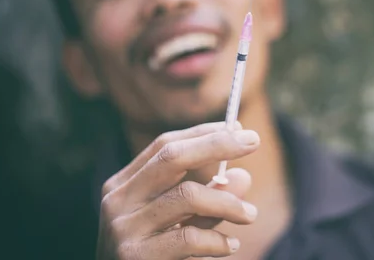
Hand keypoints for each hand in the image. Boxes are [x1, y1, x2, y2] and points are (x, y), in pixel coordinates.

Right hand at [95, 122, 259, 258]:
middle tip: (254, 141)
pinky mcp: (135, 256)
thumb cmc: (155, 255)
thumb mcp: (182, 221)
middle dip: (217, 144)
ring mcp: (123, 228)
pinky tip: (230, 246)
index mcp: (124, 184)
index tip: (238, 127)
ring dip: (228, 202)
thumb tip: (243, 176)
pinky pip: (188, 238)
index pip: (165, 145)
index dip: (204, 133)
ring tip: (250, 215)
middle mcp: (119, 200)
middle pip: (172, 156)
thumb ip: (208, 199)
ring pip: (187, 196)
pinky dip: (217, 240)